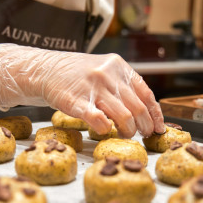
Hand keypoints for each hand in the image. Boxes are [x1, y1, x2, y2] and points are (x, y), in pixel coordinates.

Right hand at [0, 44, 164, 137]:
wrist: (44, 69)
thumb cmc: (75, 74)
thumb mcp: (103, 70)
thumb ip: (122, 84)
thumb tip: (145, 109)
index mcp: (119, 66)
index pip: (146, 93)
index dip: (156, 114)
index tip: (159, 127)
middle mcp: (109, 75)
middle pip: (138, 108)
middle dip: (144, 126)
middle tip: (142, 135)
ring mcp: (93, 87)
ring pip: (124, 116)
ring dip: (128, 131)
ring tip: (125, 135)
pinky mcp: (76, 101)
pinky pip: (98, 120)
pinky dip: (106, 129)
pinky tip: (105, 131)